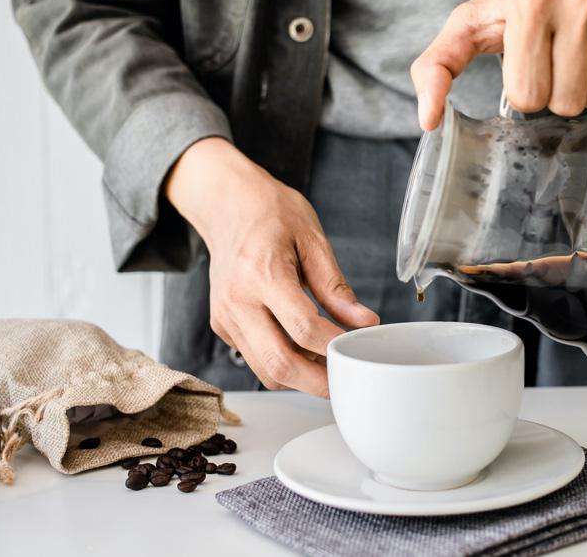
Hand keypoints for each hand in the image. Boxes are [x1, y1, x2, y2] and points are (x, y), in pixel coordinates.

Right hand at [165, 138, 379, 396]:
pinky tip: (305, 351)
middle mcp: (237, 300)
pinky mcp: (222, 326)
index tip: (359, 348)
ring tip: (329, 365)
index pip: (303, 327)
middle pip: (278, 362)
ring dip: (301, 378)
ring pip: (264, 371)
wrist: (226, 205)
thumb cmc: (270, 214)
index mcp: (262, 272)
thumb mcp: (312, 238)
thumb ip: (335, 286)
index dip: (335, 346)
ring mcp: (225, 317)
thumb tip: (364, 321)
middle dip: (317, 381)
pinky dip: (283, 364)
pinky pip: (254, 359)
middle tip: (347, 379)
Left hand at [411, 0, 586, 129]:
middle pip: (567, 103)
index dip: (528, 90)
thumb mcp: (475, 22)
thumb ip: (438, 66)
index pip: (527, 95)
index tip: (531, 65)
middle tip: (560, 63)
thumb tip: (428, 120)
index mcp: (529, 0)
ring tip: (586, 60)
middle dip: (560, 94)